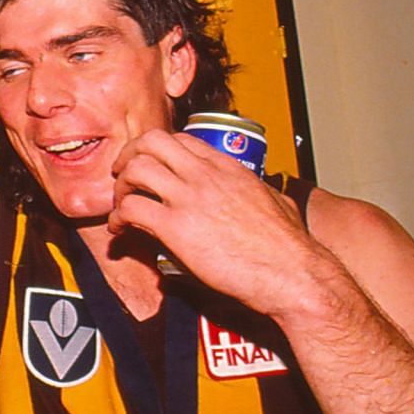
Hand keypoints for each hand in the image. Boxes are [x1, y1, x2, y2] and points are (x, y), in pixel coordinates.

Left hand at [108, 129, 327, 314]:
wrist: (294, 274)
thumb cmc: (290, 247)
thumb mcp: (276, 202)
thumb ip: (260, 191)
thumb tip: (262, 193)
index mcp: (228, 167)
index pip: (180, 139)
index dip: (157, 151)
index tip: (150, 165)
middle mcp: (206, 175)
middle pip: (151, 142)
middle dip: (129, 156)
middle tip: (122, 175)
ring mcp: (190, 198)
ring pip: (135, 169)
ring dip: (120, 187)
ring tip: (121, 205)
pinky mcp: (176, 228)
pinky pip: (131, 210)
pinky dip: (118, 219)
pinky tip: (121, 230)